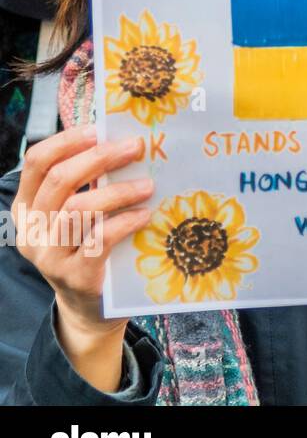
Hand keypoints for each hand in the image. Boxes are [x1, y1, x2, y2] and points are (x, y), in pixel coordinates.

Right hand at [14, 125, 151, 390]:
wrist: (91, 308)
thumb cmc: (90, 248)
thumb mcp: (79, 215)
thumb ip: (89, 184)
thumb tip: (124, 141)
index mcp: (28, 206)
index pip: (37, 163)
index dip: (67, 141)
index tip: (99, 129)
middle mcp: (32, 229)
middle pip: (61, 180)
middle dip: (100, 158)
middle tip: (136, 147)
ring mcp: (49, 254)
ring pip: (79, 209)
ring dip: (118, 191)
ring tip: (148, 185)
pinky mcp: (73, 275)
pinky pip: (97, 240)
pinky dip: (124, 222)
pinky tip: (145, 215)